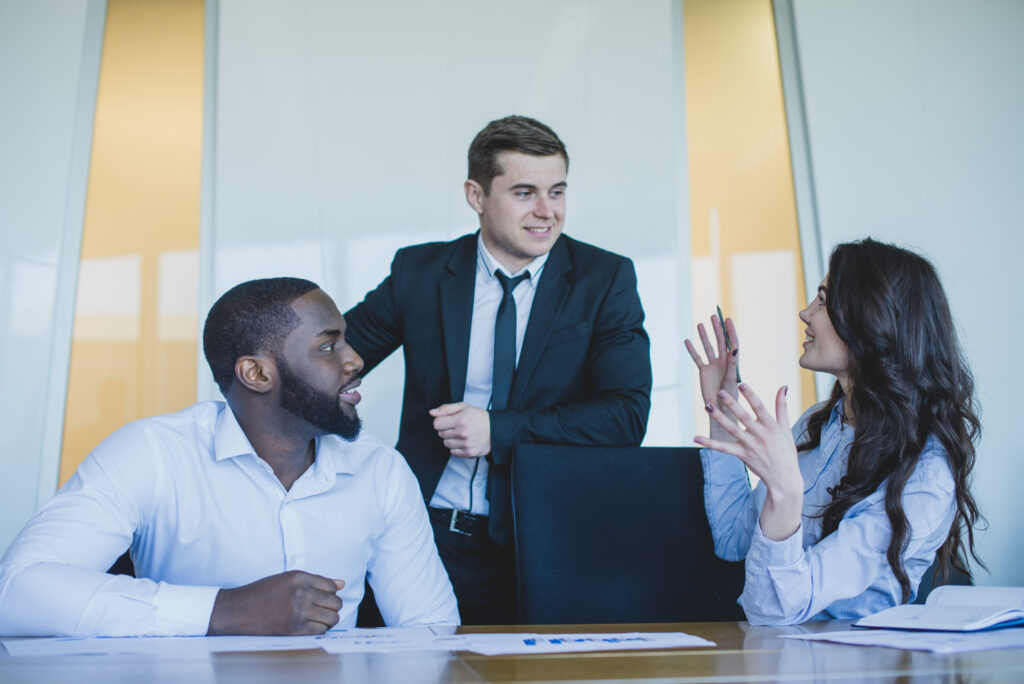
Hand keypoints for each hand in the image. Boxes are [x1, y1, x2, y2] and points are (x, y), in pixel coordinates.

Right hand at [207, 571, 344, 635]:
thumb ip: (316, 581)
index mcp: (299, 578)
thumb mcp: (288, 579)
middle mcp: (301, 593)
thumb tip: (341, 583)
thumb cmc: (263, 592)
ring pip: (332, 617)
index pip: (332, 586)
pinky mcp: (295, 628)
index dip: (330, 593)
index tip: (323, 597)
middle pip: (335, 602)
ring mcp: (299, 611)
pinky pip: (321, 630)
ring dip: (329, 619)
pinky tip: (311, 625)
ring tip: (319, 618)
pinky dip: (320, 629)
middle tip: (323, 609)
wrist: (239, 610)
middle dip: (333, 607)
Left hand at [430, 402, 489, 457]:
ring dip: (451, 439)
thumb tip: (432, 413)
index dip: (441, 421)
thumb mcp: (464, 407)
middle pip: (440, 434)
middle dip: (446, 430)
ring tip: (461, 434)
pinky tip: (464, 441)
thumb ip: (446, 409)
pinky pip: (453, 452)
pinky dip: (456, 447)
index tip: (447, 421)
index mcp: (460, 419)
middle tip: (456, 427)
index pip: (436, 424)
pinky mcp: (469, 452)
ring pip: (446, 443)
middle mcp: (462, 432)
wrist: (495, 429)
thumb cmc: (479, 417)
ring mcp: (466, 444)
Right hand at [685, 315, 739, 440]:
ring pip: (708, 348)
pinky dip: (692, 350)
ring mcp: (713, 367)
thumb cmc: (730, 400)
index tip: (727, 319)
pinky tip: (687, 340)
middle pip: (720, 342)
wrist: (720, 412)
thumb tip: (735, 347)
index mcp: (733, 363)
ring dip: (704, 336)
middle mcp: (723, 363)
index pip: (732, 343)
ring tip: (700, 324)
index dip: (730, 331)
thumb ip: (733, 364)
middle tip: (714, 316)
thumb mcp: (732, 380)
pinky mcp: (704, 372)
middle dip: (717, 329)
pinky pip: (697, 358)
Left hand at [694, 384, 802, 540]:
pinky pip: (723, 448)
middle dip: (731, 404)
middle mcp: (760, 435)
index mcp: (771, 427)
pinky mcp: (742, 455)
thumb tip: (783, 386)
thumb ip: (782, 407)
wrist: (784, 478)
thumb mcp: (786, 429)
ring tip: (707, 406)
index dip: (750, 396)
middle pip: (743, 417)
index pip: (760, 408)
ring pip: (732, 429)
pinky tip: (696, 437)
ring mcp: (750, 446)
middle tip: (719, 391)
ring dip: (719, 418)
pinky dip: (709, 443)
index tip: (741, 384)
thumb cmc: (786, 452)